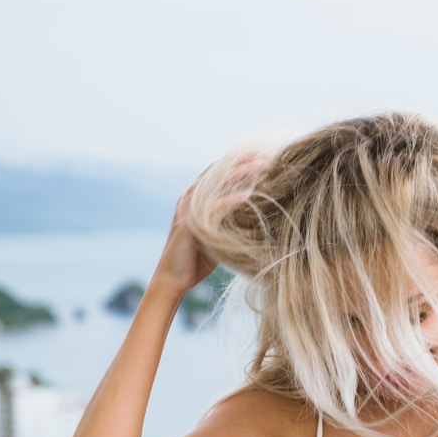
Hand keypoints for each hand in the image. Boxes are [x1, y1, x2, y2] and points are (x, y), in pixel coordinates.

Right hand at [151, 153, 264, 296]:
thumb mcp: (217, 235)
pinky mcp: (188, 224)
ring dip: (239, 175)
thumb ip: (229, 222)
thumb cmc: (196, 261)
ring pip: (215, 185)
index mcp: (194, 200)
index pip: (217, 174)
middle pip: (217, 173)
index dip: (237, 163)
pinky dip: (230, 201)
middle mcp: (188, 199)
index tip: (261, 157)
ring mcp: (187, 210)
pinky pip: (213, 208)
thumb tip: (255, 217)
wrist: (173, 280)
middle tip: (264, 156)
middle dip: (241, 163)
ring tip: (259, 168)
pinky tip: (247, 197)